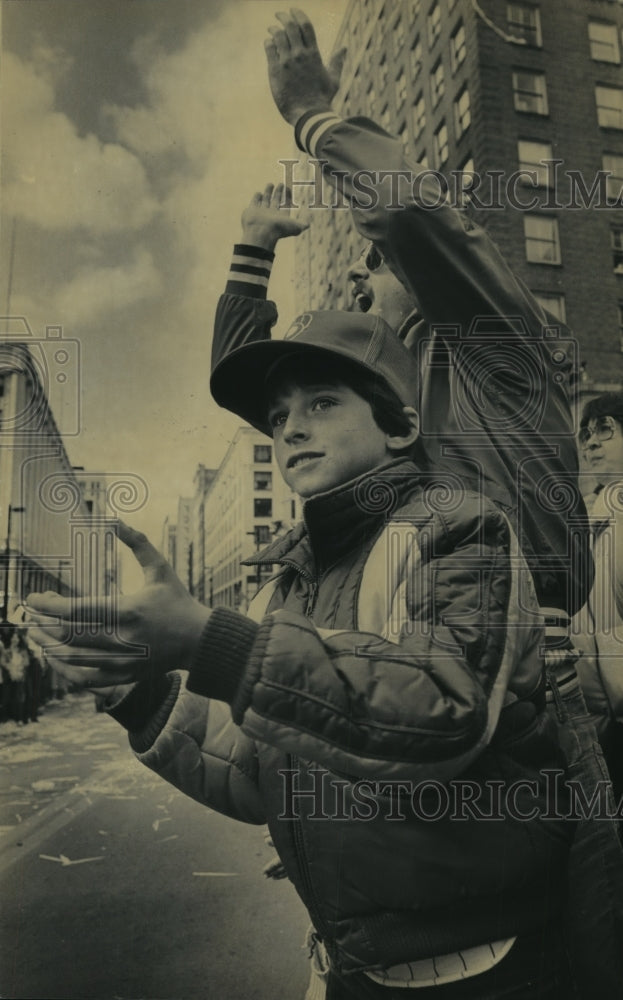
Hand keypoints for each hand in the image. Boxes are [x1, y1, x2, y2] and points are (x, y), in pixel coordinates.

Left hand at [24, 521, 210, 688]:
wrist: (199, 641)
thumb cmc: (177, 600)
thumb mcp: (160, 568)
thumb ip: (138, 542)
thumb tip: (114, 520)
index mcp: (130, 610)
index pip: (77, 610)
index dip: (49, 606)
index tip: (34, 598)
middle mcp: (125, 639)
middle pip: (69, 635)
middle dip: (42, 625)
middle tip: (30, 617)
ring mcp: (124, 661)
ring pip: (71, 659)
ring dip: (47, 646)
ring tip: (36, 635)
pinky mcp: (124, 676)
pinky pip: (83, 678)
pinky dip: (63, 669)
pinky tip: (54, 657)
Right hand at [241, 182, 307, 250]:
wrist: (261, 232)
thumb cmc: (279, 229)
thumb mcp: (297, 226)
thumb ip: (304, 223)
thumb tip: (310, 223)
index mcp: (281, 217)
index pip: (286, 205)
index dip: (288, 196)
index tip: (288, 188)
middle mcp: (271, 215)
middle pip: (276, 201)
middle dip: (278, 192)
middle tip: (281, 184)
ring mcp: (261, 212)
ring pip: (265, 200)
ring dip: (268, 192)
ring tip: (270, 184)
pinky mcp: (251, 210)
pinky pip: (254, 202)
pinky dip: (257, 197)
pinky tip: (259, 193)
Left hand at [265, 8, 346, 124]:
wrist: (308, 115)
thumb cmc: (322, 100)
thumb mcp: (333, 80)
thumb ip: (337, 62)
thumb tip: (344, 48)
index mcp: (314, 54)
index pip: (305, 26)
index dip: (298, 14)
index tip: (293, 10)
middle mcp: (299, 55)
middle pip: (290, 26)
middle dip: (284, 17)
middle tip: (280, 15)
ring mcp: (286, 62)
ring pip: (278, 36)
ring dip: (274, 30)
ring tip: (272, 30)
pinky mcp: (275, 71)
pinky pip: (269, 49)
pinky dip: (269, 43)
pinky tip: (269, 43)